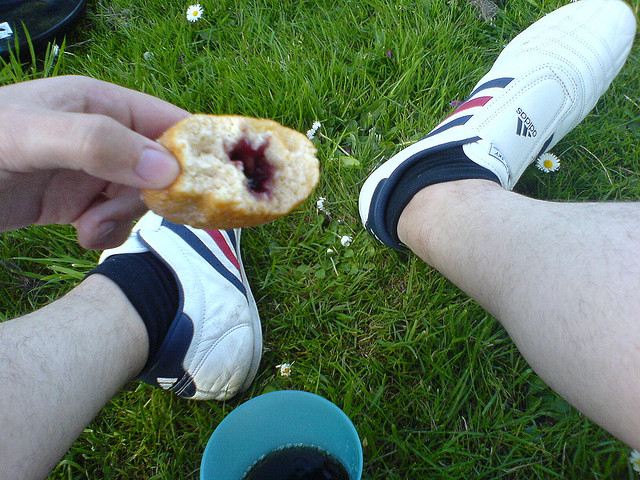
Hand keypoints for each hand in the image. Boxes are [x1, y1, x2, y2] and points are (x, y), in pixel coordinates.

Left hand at [0, 75, 189, 248]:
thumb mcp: (33, 136)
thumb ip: (97, 143)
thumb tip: (167, 169)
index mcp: (101, 103)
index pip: (168, 121)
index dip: (192, 151)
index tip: (206, 185)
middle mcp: (104, 136)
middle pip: (160, 168)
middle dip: (149, 196)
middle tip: (119, 210)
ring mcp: (93, 170)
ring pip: (140, 198)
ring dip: (122, 218)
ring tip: (90, 225)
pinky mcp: (80, 201)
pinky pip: (118, 219)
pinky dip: (109, 232)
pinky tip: (85, 233)